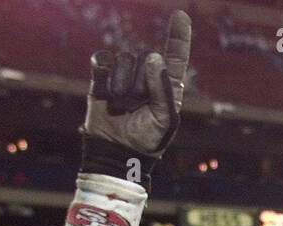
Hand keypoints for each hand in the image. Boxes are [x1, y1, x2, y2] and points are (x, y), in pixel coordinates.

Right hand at [80, 10, 190, 185]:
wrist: (117, 152)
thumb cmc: (147, 140)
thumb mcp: (165, 120)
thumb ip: (162, 89)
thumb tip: (152, 56)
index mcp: (168, 85)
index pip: (176, 56)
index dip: (178, 36)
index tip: (180, 15)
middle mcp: (147, 76)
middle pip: (146, 56)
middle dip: (141, 82)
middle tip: (136, 106)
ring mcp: (124, 75)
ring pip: (124, 59)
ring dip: (121, 85)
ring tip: (121, 105)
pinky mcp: (102, 77)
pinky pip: (102, 60)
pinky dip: (103, 73)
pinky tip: (105, 92)